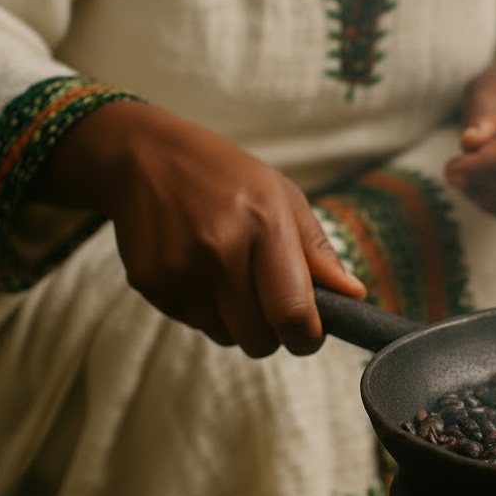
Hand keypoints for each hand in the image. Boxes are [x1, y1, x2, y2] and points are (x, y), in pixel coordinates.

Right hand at [36, 101, 366, 356]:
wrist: (142, 156)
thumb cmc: (226, 176)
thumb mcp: (283, 197)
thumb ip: (319, 252)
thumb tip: (353, 295)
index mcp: (265, 224)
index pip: (292, 312)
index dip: (307, 337)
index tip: (310, 335)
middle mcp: (220, 250)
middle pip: (259, 339)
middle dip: (273, 334)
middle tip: (272, 306)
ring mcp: (180, 270)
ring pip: (226, 337)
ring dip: (236, 322)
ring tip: (230, 276)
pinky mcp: (151, 284)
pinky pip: (193, 325)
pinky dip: (205, 311)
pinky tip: (199, 271)